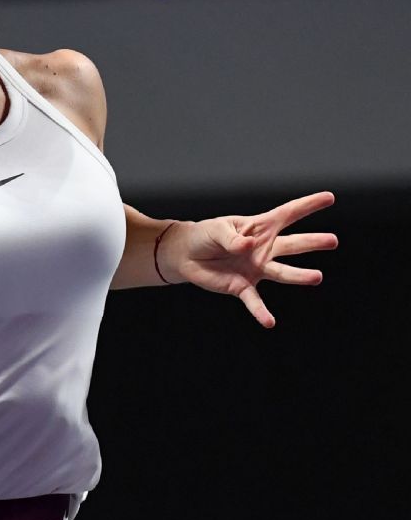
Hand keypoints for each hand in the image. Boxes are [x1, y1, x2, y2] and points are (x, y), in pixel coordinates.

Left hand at [163, 191, 337, 327]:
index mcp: (259, 228)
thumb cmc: (205, 236)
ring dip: (299, 275)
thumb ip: (232, 238)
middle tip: (333, 240)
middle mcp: (264, 249)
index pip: (287, 214)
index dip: (308, 205)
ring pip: (282, 272)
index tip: (330, 198)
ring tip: (317, 277)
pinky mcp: (243, 287)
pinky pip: (255, 302)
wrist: (186, 256)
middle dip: (312, 242)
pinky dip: (261, 312)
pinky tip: (269, 322)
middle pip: (292, 244)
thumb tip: (248, 246)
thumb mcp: (216, 230)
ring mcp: (256, 269)